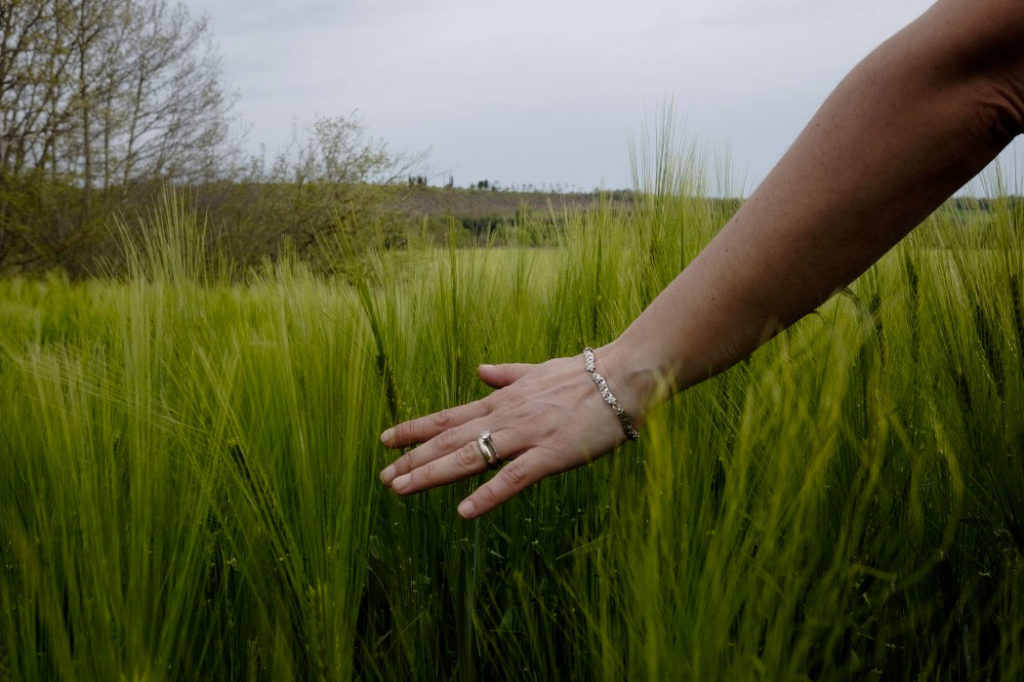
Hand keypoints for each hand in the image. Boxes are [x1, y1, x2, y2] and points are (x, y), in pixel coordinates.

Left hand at [378, 347, 640, 518]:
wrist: (624, 375)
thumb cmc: (586, 374)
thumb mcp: (538, 370)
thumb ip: (507, 374)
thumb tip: (481, 370)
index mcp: (502, 401)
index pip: (449, 417)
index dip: (415, 430)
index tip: (386, 440)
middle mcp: (506, 417)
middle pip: (450, 440)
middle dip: (413, 459)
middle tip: (383, 477)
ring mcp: (526, 436)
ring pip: (470, 457)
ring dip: (433, 473)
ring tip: (401, 489)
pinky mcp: (551, 455)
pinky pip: (514, 478)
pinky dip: (488, 495)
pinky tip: (465, 512)